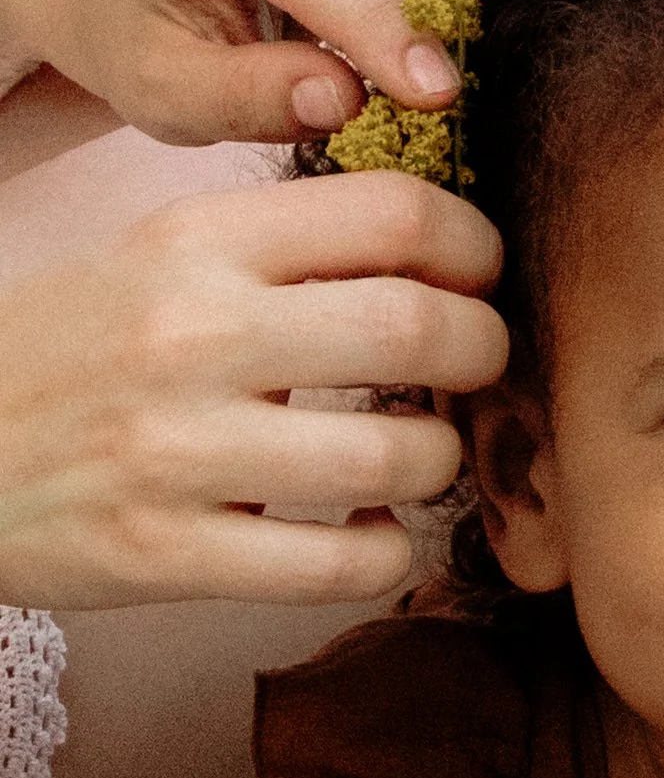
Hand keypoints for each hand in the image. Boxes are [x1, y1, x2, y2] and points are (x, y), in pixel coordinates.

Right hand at [0, 170, 506, 607]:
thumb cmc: (66, 355)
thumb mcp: (153, 261)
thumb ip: (281, 252)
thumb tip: (439, 254)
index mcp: (193, 241)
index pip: (393, 212)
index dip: (471, 243)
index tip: (478, 274)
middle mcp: (191, 334)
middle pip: (420, 327)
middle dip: (483, 349)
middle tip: (477, 366)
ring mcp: (179, 453)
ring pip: (399, 457)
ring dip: (439, 461)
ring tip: (416, 457)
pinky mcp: (167, 555)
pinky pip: (346, 565)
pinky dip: (390, 551)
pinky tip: (372, 531)